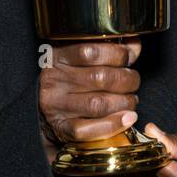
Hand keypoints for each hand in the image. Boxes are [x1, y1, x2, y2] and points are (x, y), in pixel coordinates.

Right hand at [37, 39, 141, 163]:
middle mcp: (54, 81)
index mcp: (58, 58)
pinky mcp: (61, 127)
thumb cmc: (69, 78)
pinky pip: (88, 130)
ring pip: (98, 104)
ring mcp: (56, 106)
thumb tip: (133, 46)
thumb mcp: (80, 57)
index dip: (117, 53)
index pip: (90, 52)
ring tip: (131, 100)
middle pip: (100, 78)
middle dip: (126, 80)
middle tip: (133, 81)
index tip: (129, 57)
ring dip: (124, 102)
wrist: (43, 105)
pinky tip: (127, 118)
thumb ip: (107, 49)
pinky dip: (113, 125)